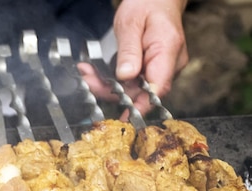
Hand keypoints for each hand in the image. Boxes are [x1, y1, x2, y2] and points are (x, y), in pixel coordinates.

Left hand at [79, 0, 187, 115]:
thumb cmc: (148, 4)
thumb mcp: (131, 23)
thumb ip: (129, 51)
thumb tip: (126, 76)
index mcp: (167, 50)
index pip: (158, 87)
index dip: (142, 105)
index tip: (126, 116)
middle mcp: (169, 63)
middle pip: (142, 91)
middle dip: (113, 91)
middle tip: (88, 81)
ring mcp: (160, 68)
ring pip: (133, 88)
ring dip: (108, 85)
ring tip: (86, 74)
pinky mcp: (151, 69)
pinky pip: (132, 81)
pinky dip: (112, 80)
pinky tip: (93, 72)